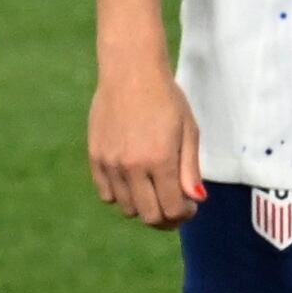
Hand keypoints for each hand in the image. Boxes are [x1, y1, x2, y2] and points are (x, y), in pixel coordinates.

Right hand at [88, 55, 204, 227]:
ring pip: (126, 208)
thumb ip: (190, 170)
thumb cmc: (167, 100)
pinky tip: (135, 183)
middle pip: (149, 215)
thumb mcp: (189, 132)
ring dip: (144, 207)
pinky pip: (106, 194)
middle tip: (176, 208)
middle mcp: (132, 167)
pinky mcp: (95, 158)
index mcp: (160, 161)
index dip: (184, 215)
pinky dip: (121, 196)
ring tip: (156, 192)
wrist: (130, 74)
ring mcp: (110, 164)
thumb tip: (196, 200)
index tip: (191, 207)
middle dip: (167, 218)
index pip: (172, 209)